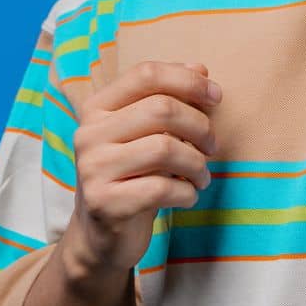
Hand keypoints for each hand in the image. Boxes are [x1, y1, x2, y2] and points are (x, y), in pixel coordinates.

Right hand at [61, 60, 221, 283]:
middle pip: (161, 109)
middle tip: (212, 146)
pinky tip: (188, 195)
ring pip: (165, 148)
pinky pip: (163, 188)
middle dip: (200, 126)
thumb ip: (169, 100)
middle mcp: (89, 134)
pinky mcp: (105, 203)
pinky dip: (187, 191)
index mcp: (98, 108)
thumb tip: (201, 69)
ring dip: (198, 163)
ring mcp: (93, 169)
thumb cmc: (133, 176)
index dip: (188, 81)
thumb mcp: (147, 135)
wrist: (101, 236)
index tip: (216, 96)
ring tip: (202, 175)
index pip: (146, 74)